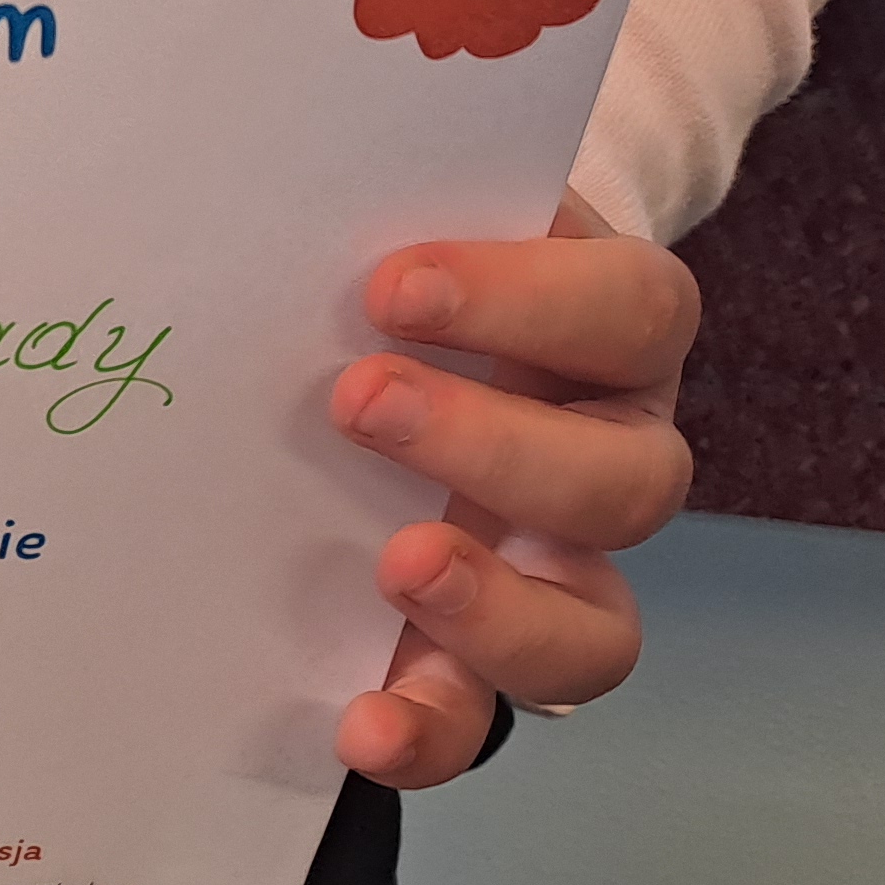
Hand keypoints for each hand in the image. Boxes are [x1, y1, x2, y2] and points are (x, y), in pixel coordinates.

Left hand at [328, 195, 695, 788]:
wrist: (369, 363)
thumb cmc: (384, 280)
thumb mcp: (396, 220)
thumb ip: (372, 203)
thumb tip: (254, 154)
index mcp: (608, 338)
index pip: (628, 311)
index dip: (528, 300)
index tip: (393, 283)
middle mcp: (607, 460)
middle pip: (630, 480)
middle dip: (495, 443)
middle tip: (358, 398)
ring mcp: (557, 576)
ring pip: (597, 629)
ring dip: (499, 605)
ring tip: (397, 564)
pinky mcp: (480, 665)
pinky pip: (488, 724)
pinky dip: (431, 730)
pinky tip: (361, 724)